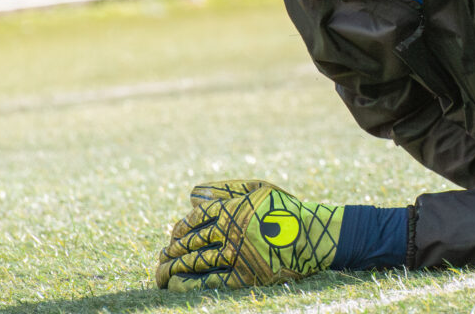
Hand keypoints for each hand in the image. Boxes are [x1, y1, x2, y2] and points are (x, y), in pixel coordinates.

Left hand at [155, 179, 343, 290]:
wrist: (314, 235)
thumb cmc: (285, 210)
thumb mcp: (259, 190)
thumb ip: (225, 189)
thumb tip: (191, 195)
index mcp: (233, 208)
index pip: (195, 219)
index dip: (180, 229)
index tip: (174, 236)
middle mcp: (231, 231)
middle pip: (190, 241)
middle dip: (171, 250)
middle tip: (162, 257)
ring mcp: (237, 254)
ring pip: (195, 262)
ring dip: (172, 268)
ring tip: (160, 273)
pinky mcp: (245, 276)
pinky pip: (209, 281)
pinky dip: (189, 283)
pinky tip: (175, 284)